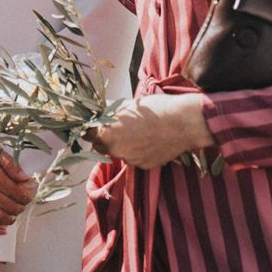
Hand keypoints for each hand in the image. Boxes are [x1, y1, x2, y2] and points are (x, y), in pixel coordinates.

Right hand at [0, 132, 34, 234]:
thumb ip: (10, 164)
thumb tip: (25, 178)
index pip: (18, 193)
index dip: (27, 196)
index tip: (28, 194)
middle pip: (11, 207)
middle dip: (20, 207)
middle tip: (22, 204)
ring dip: (10, 218)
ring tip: (13, 215)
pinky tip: (1, 230)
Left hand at [88, 94, 215, 169]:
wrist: (183, 122)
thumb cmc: (155, 108)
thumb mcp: (127, 106)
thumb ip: (111, 116)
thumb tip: (101, 116)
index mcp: (107, 134)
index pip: (88, 135)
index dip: (91, 130)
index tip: (94, 126)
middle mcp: (116, 150)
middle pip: (101, 147)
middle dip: (105, 138)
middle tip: (117, 127)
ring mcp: (131, 160)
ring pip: (120, 153)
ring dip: (124, 145)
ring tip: (139, 132)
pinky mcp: (145, 165)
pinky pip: (136, 158)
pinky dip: (139, 151)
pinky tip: (150, 140)